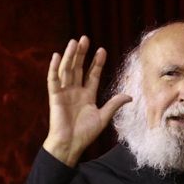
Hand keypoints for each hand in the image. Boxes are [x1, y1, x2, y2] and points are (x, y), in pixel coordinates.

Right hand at [42, 36, 131, 166]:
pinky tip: (57, 56)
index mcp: (87, 95)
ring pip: (67, 70)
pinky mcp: (54, 97)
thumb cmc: (85, 134)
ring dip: (70, 56)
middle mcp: (75, 91)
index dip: (97, 62)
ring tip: (74, 42)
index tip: (102, 50)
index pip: (92, 74)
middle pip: (78, 68)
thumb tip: (130, 96)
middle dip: (82, 53)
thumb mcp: (103, 117)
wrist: (70, 145)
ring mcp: (64, 93)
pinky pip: (53, 80)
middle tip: (85, 38)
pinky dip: (54, 68)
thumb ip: (114, 104)